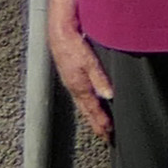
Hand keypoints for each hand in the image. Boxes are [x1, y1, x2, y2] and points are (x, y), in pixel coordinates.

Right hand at [49, 24, 114, 141]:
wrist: (58, 31)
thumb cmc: (73, 44)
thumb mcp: (90, 61)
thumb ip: (100, 79)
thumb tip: (109, 96)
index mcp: (79, 86)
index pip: (92, 109)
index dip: (101, 122)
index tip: (109, 134)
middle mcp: (73, 87)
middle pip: (87, 110)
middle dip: (96, 124)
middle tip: (106, 136)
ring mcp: (70, 82)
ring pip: (83, 104)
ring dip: (92, 116)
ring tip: (100, 125)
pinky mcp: (70, 75)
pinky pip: (80, 96)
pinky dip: (86, 104)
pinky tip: (90, 105)